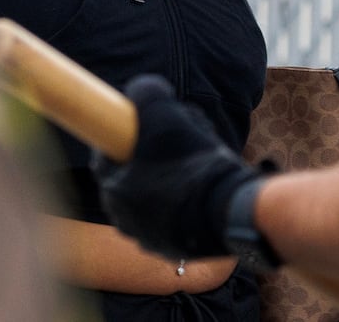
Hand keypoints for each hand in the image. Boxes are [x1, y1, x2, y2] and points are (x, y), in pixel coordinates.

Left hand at [94, 76, 266, 262]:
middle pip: (133, 174)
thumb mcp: (164, 112)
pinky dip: (188, 194)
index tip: (140, 120)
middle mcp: (126, 222)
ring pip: (156, 191)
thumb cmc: (192, 163)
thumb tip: (141, 90)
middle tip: (177, 133)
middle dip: (152, 150)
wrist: (233, 212)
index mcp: (113, 193)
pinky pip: (176, 212)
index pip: (105, 155)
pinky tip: (206, 180)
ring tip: (198, 154)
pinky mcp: (178, 248)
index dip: (122, 132)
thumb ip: (145, 91)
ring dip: (172, 170)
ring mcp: (152, 238)